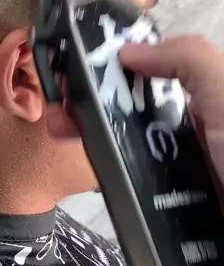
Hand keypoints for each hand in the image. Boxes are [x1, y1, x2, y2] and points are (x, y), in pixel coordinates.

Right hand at [46, 34, 223, 187]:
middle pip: (130, 113)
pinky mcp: (172, 213)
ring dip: (91, 139)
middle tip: (60, 108)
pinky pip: (133, 191)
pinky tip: (87, 169)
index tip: (79, 69)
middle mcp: (191, 135)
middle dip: (92, 104)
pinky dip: (109, 180)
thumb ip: (188, 60)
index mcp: (205, 102)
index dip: (114, 69)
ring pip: (126, 151)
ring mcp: (179, 175)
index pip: (152, 76)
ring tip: (59, 131)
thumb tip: (128, 51)